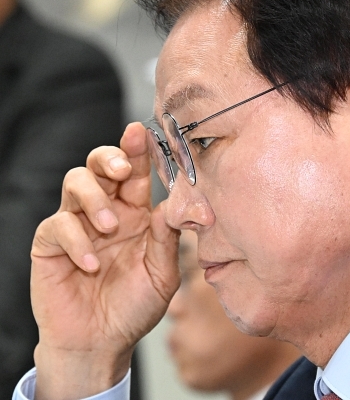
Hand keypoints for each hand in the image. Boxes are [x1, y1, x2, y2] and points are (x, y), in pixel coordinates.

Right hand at [31, 122, 179, 399]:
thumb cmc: (134, 306)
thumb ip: (167, 239)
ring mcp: (77, 225)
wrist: (101, 343)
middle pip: (100, 164)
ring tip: (109, 227)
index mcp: (135, 213)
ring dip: (93, 198)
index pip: (136, 173)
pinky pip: (57, 225)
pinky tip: (92, 265)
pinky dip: (76, 241)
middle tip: (122, 169)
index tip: (142, 132)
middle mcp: (106, 212)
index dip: (138, 150)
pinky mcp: (51, 244)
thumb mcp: (162, 274)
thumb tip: (173, 203)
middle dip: (110, 157)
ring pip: (75, 182)